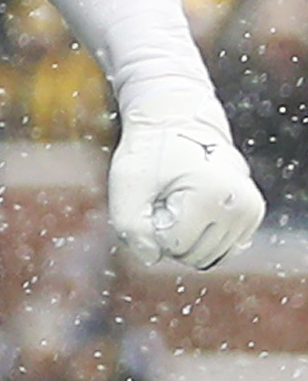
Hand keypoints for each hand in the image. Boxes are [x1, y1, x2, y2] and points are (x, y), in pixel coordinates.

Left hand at [110, 95, 264, 269]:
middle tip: (165, 196)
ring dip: (186, 235)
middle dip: (170, 233)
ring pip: (210, 256)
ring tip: (180, 200)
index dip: (154, 226)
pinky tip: (194, 207)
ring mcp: (251, 212)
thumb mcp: (127, 183)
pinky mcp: (252, 215)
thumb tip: (150, 258)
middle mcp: (241, 206)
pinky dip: (202, 236)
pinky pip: (222, 249)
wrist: (177, 122)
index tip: (154, 195)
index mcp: (212, 196)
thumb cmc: (149, 152)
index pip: (175, 244)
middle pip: (194, 254)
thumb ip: (130, 226)